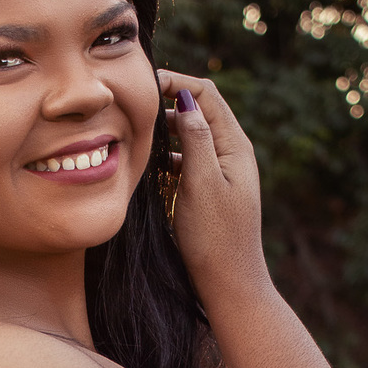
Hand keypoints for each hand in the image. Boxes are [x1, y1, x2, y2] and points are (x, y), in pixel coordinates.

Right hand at [156, 68, 267, 298]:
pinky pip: (185, 160)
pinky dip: (167, 155)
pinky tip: (148, 165)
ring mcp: (220, 172)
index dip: (176, 82)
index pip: (206, 94)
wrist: (229, 285)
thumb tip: (185, 99)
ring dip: (165, 129)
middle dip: (168, 100)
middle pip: (199, 109)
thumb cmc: (216, 238)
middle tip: (132, 103)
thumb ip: (195, 140)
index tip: (143, 83)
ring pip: (190, 135)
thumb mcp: (202, 184)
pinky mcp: (208, 190)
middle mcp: (231, 153)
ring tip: (135, 130)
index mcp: (235, 146)